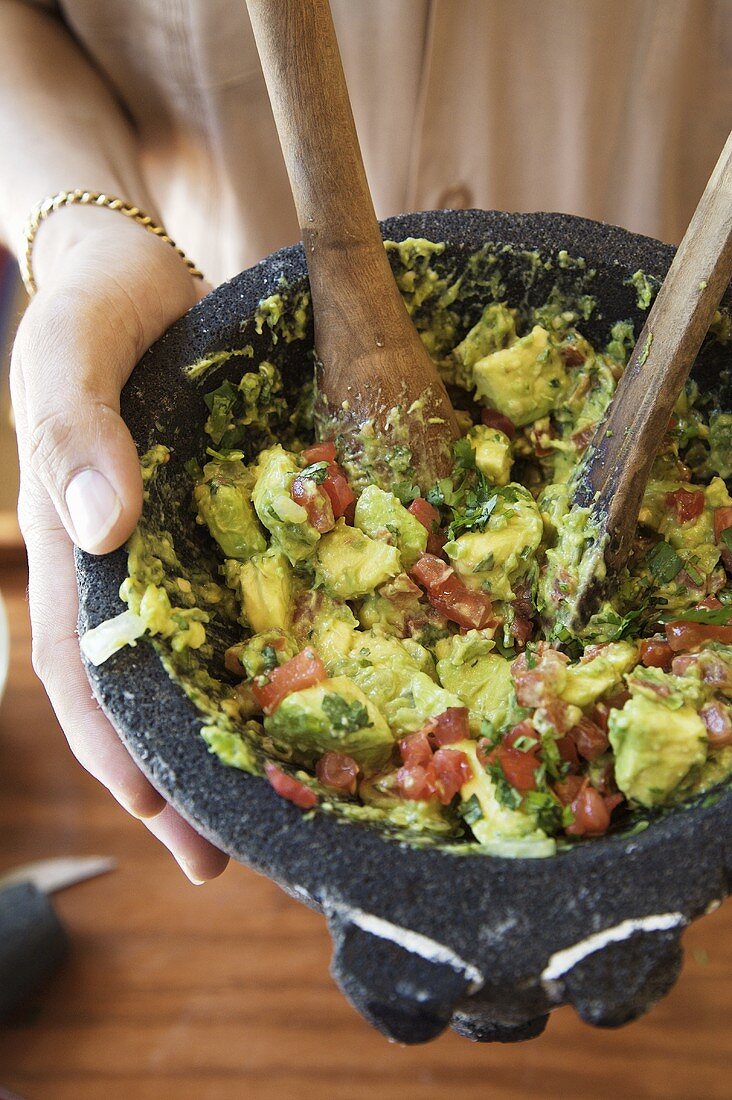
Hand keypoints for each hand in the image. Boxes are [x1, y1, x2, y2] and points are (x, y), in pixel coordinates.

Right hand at [10, 211, 228, 882]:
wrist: (132, 268)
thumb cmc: (94, 307)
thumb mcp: (69, 351)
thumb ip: (72, 429)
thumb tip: (99, 531)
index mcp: (74, 546)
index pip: (82, 667)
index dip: (115, 747)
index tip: (164, 819)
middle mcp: (119, 565)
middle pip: (133, 694)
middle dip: (170, 780)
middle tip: (226, 861)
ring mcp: (164, 552)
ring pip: (182, 667)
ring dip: (215, 741)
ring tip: (270, 813)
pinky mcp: (213, 529)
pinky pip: (228, 611)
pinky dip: (251, 668)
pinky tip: (299, 701)